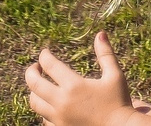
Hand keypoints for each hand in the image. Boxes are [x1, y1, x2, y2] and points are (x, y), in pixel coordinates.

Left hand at [25, 32, 143, 124]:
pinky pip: (43, 119)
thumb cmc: (119, 101)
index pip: (49, 64)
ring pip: (35, 103)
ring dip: (35, 92)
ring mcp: (59, 118)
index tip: (45, 53)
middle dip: (31, 72)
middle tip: (36, 67)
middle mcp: (62, 101)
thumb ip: (105, 54)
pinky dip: (44, 110)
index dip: (44, 56)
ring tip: (40, 85)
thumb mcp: (114, 75)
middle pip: (34, 84)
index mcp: (74, 85)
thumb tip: (100, 33)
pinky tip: (50, 104)